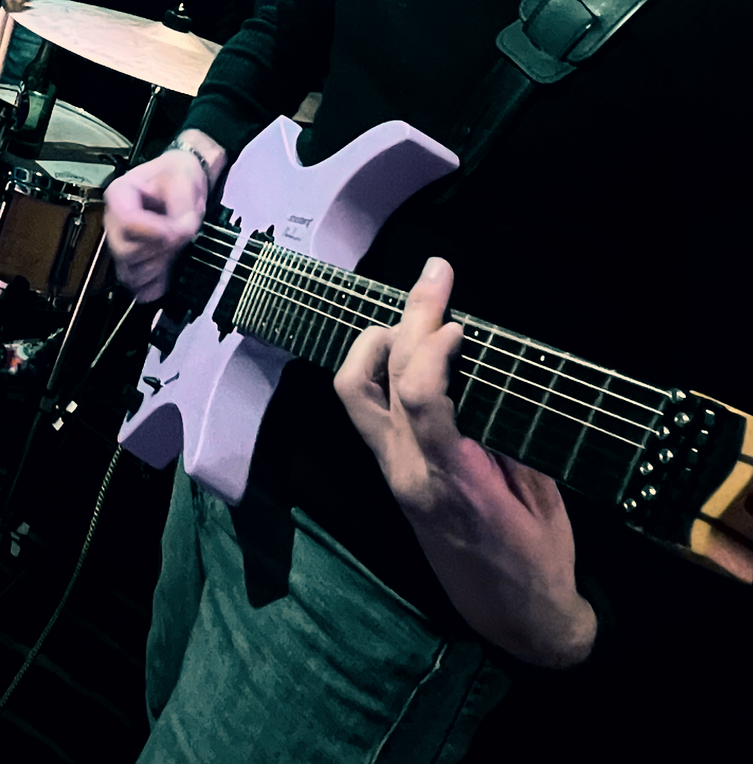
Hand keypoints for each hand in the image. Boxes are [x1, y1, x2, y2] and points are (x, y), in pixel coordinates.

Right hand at [104, 145, 218, 300]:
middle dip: (158, 250)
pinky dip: (152, 285)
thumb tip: (180, 235)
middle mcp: (113, 219)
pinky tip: (166, 276)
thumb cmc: (177, 175)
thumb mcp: (184, 181)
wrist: (180, 182)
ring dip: (158, 267)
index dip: (153, 232)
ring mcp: (120, 241)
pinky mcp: (130, 259)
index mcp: (120, 193)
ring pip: (129, 270)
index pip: (127, 221)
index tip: (175, 232)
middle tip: (181, 237)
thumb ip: (182, 210)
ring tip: (176, 249)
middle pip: (125, 250)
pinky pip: (134, 283)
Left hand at [334, 257, 597, 666]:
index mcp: (452, 482)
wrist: (513, 620)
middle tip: (437, 274)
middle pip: (379, 380)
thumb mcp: (540, 498)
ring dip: (377, 340)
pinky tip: (411, 346)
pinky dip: (383, 366)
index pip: (420, 399)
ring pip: (353, 390)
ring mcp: (389, 472)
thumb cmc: (539, 561)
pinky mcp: (386, 473)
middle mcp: (406, 472)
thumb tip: (485, 373)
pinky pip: (366, 406)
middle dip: (407, 318)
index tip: (460, 319)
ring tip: (417, 311)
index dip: (432, 347)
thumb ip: (507, 438)